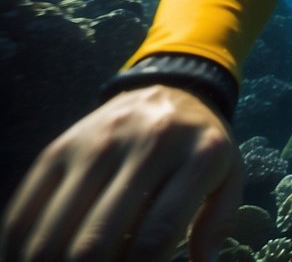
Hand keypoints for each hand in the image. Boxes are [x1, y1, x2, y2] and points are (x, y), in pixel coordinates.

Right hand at [1, 85, 242, 261]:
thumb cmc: (200, 146)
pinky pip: (25, 210)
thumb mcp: (229, 173)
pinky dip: (19, 249)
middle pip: (96, 242)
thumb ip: (218, 221)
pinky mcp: (60, 148)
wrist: (170, 88)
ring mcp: (97, 144)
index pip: (155, 237)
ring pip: (55, 232)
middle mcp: (146, 145)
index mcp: (197, 156)